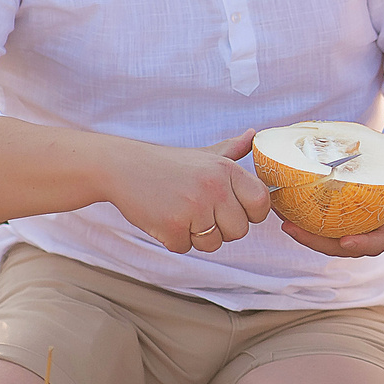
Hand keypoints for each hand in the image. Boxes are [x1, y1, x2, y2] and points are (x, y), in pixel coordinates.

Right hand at [104, 130, 276, 254]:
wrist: (122, 167)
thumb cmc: (167, 163)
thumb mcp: (203, 154)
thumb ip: (232, 149)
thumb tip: (254, 135)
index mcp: (226, 169)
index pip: (261, 203)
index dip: (251, 212)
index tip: (234, 209)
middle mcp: (214, 187)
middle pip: (239, 230)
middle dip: (222, 228)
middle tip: (199, 211)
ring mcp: (193, 208)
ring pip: (214, 244)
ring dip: (197, 236)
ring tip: (181, 212)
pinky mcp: (172, 227)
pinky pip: (186, 248)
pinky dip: (175, 239)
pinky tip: (164, 218)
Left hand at [281, 169, 383, 258]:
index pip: (375, 244)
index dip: (361, 246)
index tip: (345, 241)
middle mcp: (365, 234)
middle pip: (339, 247)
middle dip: (314, 242)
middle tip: (292, 228)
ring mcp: (348, 229)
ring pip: (323, 238)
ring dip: (300, 232)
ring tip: (281, 218)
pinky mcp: (334, 222)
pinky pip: (316, 225)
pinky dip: (299, 218)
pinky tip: (282, 205)